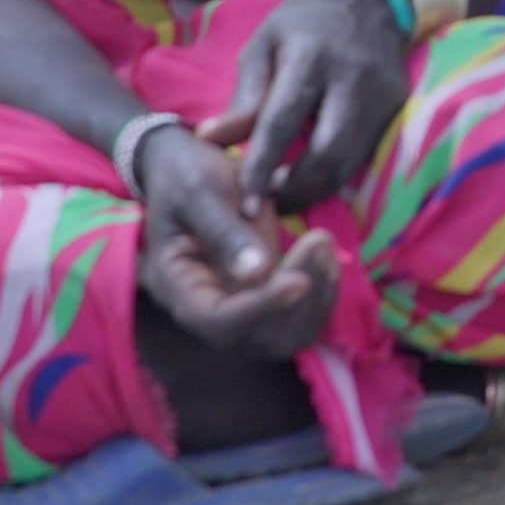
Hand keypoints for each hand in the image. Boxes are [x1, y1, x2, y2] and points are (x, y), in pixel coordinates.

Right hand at [129, 129, 341, 356]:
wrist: (186, 167)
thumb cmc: (184, 174)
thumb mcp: (199, 191)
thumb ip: (224, 231)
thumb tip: (258, 273)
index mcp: (177, 286)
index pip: (217, 321)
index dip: (260, 308)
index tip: (298, 280)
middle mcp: (206, 306)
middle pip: (255, 337)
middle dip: (295, 301)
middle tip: (319, 240)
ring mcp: (236, 305)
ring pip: (283, 335)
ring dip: (314, 300)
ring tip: (324, 244)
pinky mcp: (262, 295)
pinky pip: (297, 316)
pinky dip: (320, 294)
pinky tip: (327, 254)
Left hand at [210, 0, 412, 211]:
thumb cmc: (303, 24)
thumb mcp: (263, 48)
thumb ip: (245, 99)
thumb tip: (211, 140)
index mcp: (310, 58)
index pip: (282, 123)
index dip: (262, 168)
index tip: (246, 205)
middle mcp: (351, 80)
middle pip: (327, 153)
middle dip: (297, 189)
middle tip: (269, 203)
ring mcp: (382, 96)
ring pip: (350, 163)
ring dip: (316, 188)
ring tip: (286, 194)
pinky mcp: (398, 109)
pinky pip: (365, 155)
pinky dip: (337, 173)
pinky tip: (314, 176)